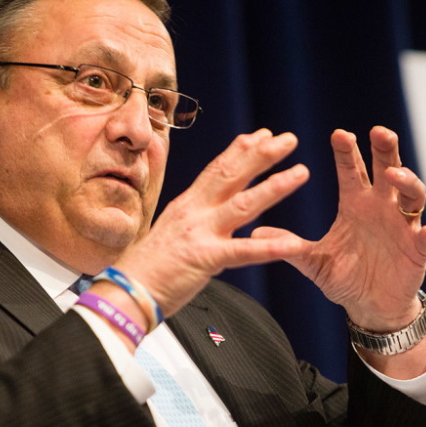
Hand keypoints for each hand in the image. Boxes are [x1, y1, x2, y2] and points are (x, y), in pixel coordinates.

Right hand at [113, 128, 310, 315]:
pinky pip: (243, 252)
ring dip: (274, 187)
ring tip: (300, 173)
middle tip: (288, 139)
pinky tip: (293, 243)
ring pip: (243, 205)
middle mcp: (194, 213)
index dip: (241, 150)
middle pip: (232, 175)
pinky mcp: (205, 260)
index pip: (216, 169)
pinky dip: (270, 248)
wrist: (124, 292)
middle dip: (262, 155)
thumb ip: (190, 220)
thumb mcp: (169, 233)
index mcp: (186, 206)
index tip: (263, 134)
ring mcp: (200, 234)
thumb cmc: (145, 269)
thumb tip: (202, 213)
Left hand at [253, 126, 425, 329]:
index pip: (352, 171)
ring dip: (407, 182)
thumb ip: (289, 246)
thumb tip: (254, 233)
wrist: (369, 306)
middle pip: (388, 170)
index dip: (347, 152)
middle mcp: (382, 209)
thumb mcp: (313, 261)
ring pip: (412, 196)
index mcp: (356, 205)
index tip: (339, 134)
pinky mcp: (417, 252)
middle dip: (385, 150)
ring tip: (395, 175)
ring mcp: (403, 227)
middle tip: (379, 132)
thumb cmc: (344, 277)